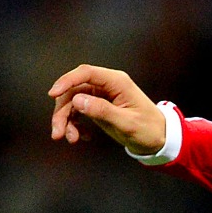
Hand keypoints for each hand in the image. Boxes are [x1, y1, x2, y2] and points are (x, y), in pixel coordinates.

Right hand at [49, 65, 165, 154]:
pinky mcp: (97, 105)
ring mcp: (101, 95)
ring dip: (66, 120)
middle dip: (62, 110)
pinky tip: (82, 136)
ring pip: (72, 101)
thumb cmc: (148, 129)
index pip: (86, 73)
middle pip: (74, 90)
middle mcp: (107, 85)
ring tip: (71, 139)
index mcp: (117, 82)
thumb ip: (102, 111)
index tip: (52, 94)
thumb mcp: (126, 123)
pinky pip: (78, 110)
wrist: (158, 138)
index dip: (67, 81)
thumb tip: (77, 100)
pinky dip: (75, 124)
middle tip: (58, 133)